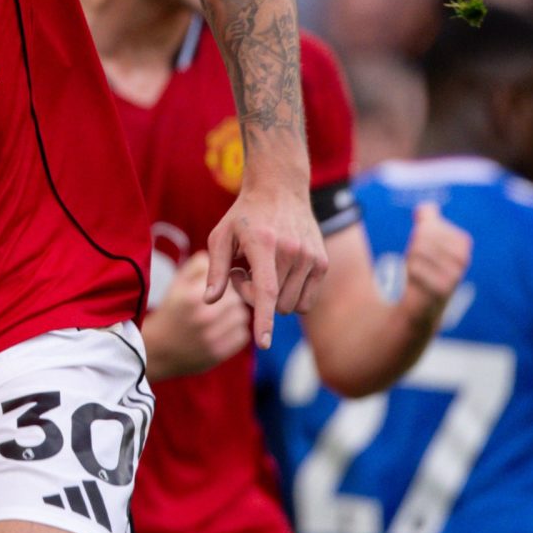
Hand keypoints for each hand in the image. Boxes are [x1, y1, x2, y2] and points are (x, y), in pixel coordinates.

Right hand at [142, 253, 254, 374]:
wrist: (158, 350)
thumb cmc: (171, 311)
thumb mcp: (177, 284)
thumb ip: (198, 265)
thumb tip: (223, 257)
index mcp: (191, 297)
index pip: (226, 281)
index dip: (225, 282)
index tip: (219, 287)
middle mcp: (203, 317)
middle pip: (236, 300)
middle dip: (231, 299)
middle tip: (221, 303)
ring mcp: (211, 338)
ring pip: (242, 317)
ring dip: (234, 315)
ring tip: (220, 317)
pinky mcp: (219, 353)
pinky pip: (242, 336)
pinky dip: (235, 332)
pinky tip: (221, 331)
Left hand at [205, 183, 327, 348]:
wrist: (281, 189)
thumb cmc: (244, 215)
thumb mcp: (220, 236)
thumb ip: (215, 270)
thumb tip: (210, 302)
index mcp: (265, 245)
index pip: (266, 290)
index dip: (264, 319)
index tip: (263, 343)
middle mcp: (293, 252)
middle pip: (275, 303)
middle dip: (255, 298)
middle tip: (243, 273)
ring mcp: (311, 257)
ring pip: (292, 306)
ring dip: (275, 298)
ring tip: (262, 271)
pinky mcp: (322, 262)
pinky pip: (307, 301)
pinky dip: (291, 296)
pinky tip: (279, 273)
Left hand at [401, 201, 472, 310]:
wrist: (422, 305)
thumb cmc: (425, 269)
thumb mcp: (426, 242)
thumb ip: (427, 220)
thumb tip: (426, 206)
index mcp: (462, 242)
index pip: (428, 225)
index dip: (418, 235)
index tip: (423, 249)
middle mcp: (463, 257)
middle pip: (421, 236)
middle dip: (412, 249)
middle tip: (416, 263)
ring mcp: (454, 274)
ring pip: (417, 251)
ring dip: (409, 263)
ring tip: (415, 274)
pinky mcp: (442, 289)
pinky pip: (415, 270)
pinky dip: (409, 275)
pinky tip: (414, 284)